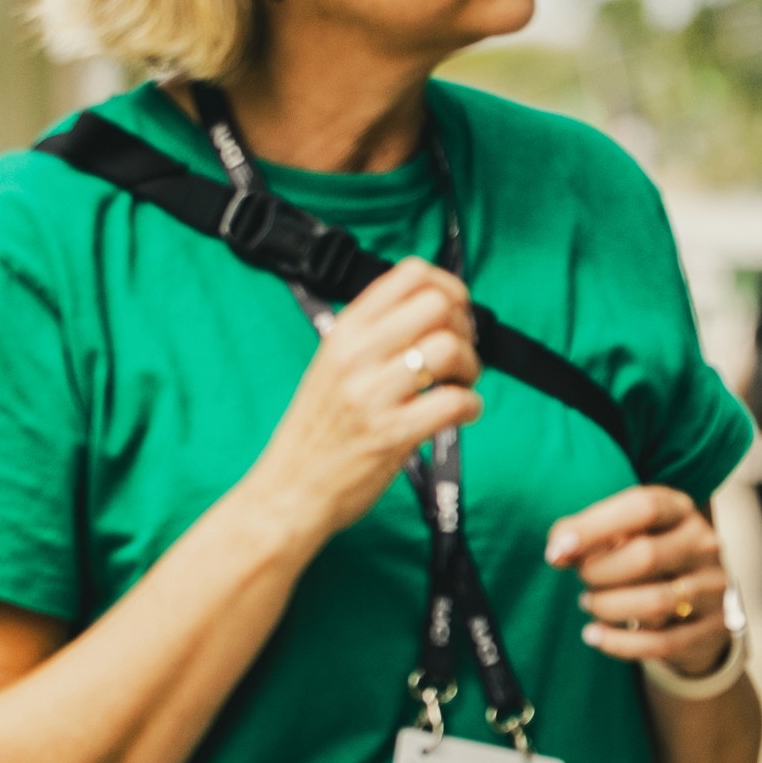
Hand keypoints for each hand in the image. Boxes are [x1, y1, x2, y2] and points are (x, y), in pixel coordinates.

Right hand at [244, 260, 480, 545]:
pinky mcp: (391, 432)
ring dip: (471, 368)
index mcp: (344, 331)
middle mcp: (355, 354)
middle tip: (458, 357)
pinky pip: (455, 401)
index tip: (455, 314)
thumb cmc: (320, 429)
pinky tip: (458, 414)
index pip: (409, 274)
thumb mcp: (334, 365)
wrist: (290, 488)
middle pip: (438, 305)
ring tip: (458, 386)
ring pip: (450, 348)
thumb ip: (376, 335)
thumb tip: (437, 309)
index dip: (449, 288)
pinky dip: (471, 407)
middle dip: (464, 328)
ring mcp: (372, 393)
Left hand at [548, 485, 736, 671]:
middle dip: (599, 572)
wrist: (696, 600)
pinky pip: (662, 642)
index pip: (644, 507)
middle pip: (647, 556)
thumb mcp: (623, 533)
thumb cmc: (646, 559)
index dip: (595, 527)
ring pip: (655, 602)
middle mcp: (704, 544)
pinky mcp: (714, 627)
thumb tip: (558, 551)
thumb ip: (587, 534)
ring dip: (608, 606)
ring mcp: (714, 586)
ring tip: (589, 603)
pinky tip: (593, 635)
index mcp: (680, 510)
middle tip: (582, 579)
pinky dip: (618, 642)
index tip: (557, 551)